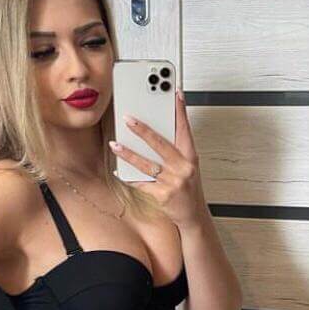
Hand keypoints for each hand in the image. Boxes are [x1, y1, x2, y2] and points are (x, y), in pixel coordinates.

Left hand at [108, 86, 208, 228]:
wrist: (193, 216)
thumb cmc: (189, 188)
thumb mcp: (188, 167)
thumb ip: (176, 150)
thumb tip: (157, 130)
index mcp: (191, 158)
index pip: (185, 130)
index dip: (181, 112)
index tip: (175, 94)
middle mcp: (184, 169)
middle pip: (161, 145)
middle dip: (143, 131)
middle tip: (128, 119)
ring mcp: (173, 183)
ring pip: (147, 164)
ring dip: (129, 154)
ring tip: (115, 144)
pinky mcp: (163, 196)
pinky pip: (142, 184)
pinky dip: (129, 177)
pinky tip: (118, 170)